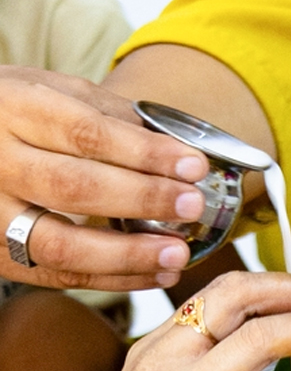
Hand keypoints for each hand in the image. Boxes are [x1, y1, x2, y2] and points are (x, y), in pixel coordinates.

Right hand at [0, 67, 207, 290]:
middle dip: (142, 199)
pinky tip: (154, 274)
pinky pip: (58, 275)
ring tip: (178, 254)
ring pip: (62, 244)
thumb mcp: (48, 90)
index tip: (193, 165)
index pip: (85, 132)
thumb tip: (173, 146)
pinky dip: (112, 280)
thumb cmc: (11, 112)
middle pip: (75, 186)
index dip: (144, 152)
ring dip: (129, 255)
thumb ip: (105, 114)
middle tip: (191, 205)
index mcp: (13, 109)